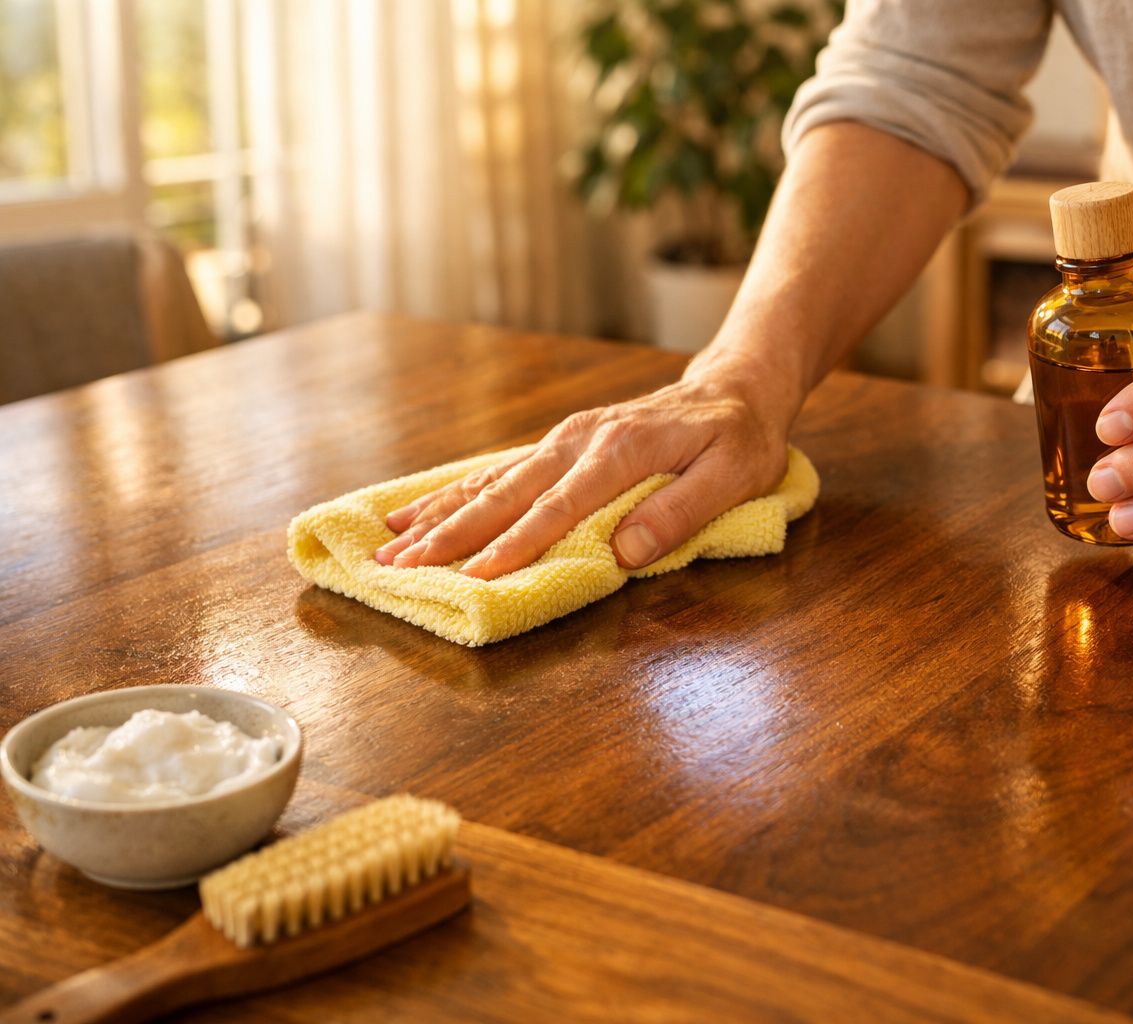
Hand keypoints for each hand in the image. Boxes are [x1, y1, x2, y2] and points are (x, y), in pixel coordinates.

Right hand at [374, 367, 796, 577]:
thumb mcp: (734, 475)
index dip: (514, 546)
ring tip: (387, 546)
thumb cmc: (740, 439)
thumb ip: (681, 512)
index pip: (557, 508)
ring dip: (439, 515)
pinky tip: (418, 512)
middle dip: (450, 535)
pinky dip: (455, 492)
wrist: (735, 389)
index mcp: (619, 451)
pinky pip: (499, 471)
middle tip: (398, 571)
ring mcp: (565, 439)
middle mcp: (580, 441)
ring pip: (491, 480)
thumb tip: (626, 551)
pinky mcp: (560, 444)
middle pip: (506, 494)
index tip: (471, 577)